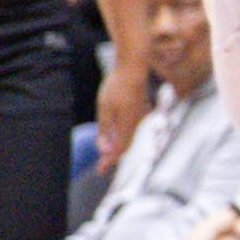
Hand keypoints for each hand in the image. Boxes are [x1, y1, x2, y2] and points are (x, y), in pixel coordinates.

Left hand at [95, 46, 149, 160]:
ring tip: (105, 153)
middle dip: (112, 157)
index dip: (109, 161)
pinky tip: (115, 135)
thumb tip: (104, 149)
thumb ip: (105, 129)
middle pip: (124, 146)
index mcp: (127, 125)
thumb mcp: (104, 108)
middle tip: (102, 166)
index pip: (118, 149)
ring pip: (128, 137)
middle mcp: (136, 123)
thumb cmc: (117, 86)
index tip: (100, 170)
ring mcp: (139, 117)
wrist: (133, 68)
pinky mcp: (140, 110)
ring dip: (117, 146)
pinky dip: (122, 136)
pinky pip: (130, 129)